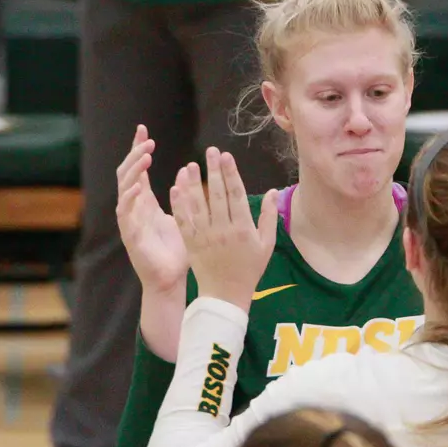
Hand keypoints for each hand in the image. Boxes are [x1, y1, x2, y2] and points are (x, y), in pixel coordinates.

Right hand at [116, 125, 188, 293]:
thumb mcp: (183, 216)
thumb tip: (186, 170)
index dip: (138, 148)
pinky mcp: (129, 235)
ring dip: (133, 171)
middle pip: (127, 173)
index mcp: (145, 202)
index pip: (138, 169)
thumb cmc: (177, 252)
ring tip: (146, 156)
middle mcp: (133, 208)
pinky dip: (129, 198)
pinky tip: (138, 186)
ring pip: (124, 188)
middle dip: (135, 154)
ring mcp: (129, 220)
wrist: (170, 280)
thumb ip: (183, 194)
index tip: (143, 128)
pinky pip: (125, 213)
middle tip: (147, 139)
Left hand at [170, 148, 277, 308]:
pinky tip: (175, 188)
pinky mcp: (191, 243)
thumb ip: (269, 217)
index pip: (236, 195)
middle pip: (217, 195)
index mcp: (243, 229)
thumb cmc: (249, 270)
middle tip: (210, 151)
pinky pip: (183, 221)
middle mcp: (223, 230)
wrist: (225, 295)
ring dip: (193, 184)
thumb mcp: (266, 245)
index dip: (231, 174)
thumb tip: (272, 191)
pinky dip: (178, 205)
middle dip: (214, 171)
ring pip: (198, 205)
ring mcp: (205, 236)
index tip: (226, 156)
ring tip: (190, 165)